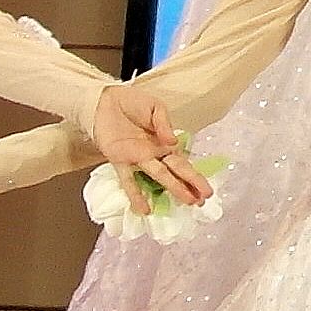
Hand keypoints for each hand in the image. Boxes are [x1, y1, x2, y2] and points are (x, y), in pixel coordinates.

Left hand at [83, 86, 200, 206]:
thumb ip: (164, 123)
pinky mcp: (120, 160)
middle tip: (203, 200)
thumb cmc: (131, 103)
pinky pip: (128, 180)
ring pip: (158, 176)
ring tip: (187, 202)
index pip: (183, 161)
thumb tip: (173, 142)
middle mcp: (154, 154)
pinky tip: (144, 210)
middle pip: (175, 171)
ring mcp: (138, 159)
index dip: (194, 175)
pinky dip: (136, 195)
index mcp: (164, 142)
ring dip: (172, 189)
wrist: (104, 100)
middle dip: (190, 185)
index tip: (206, 189)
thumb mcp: (155, 106)